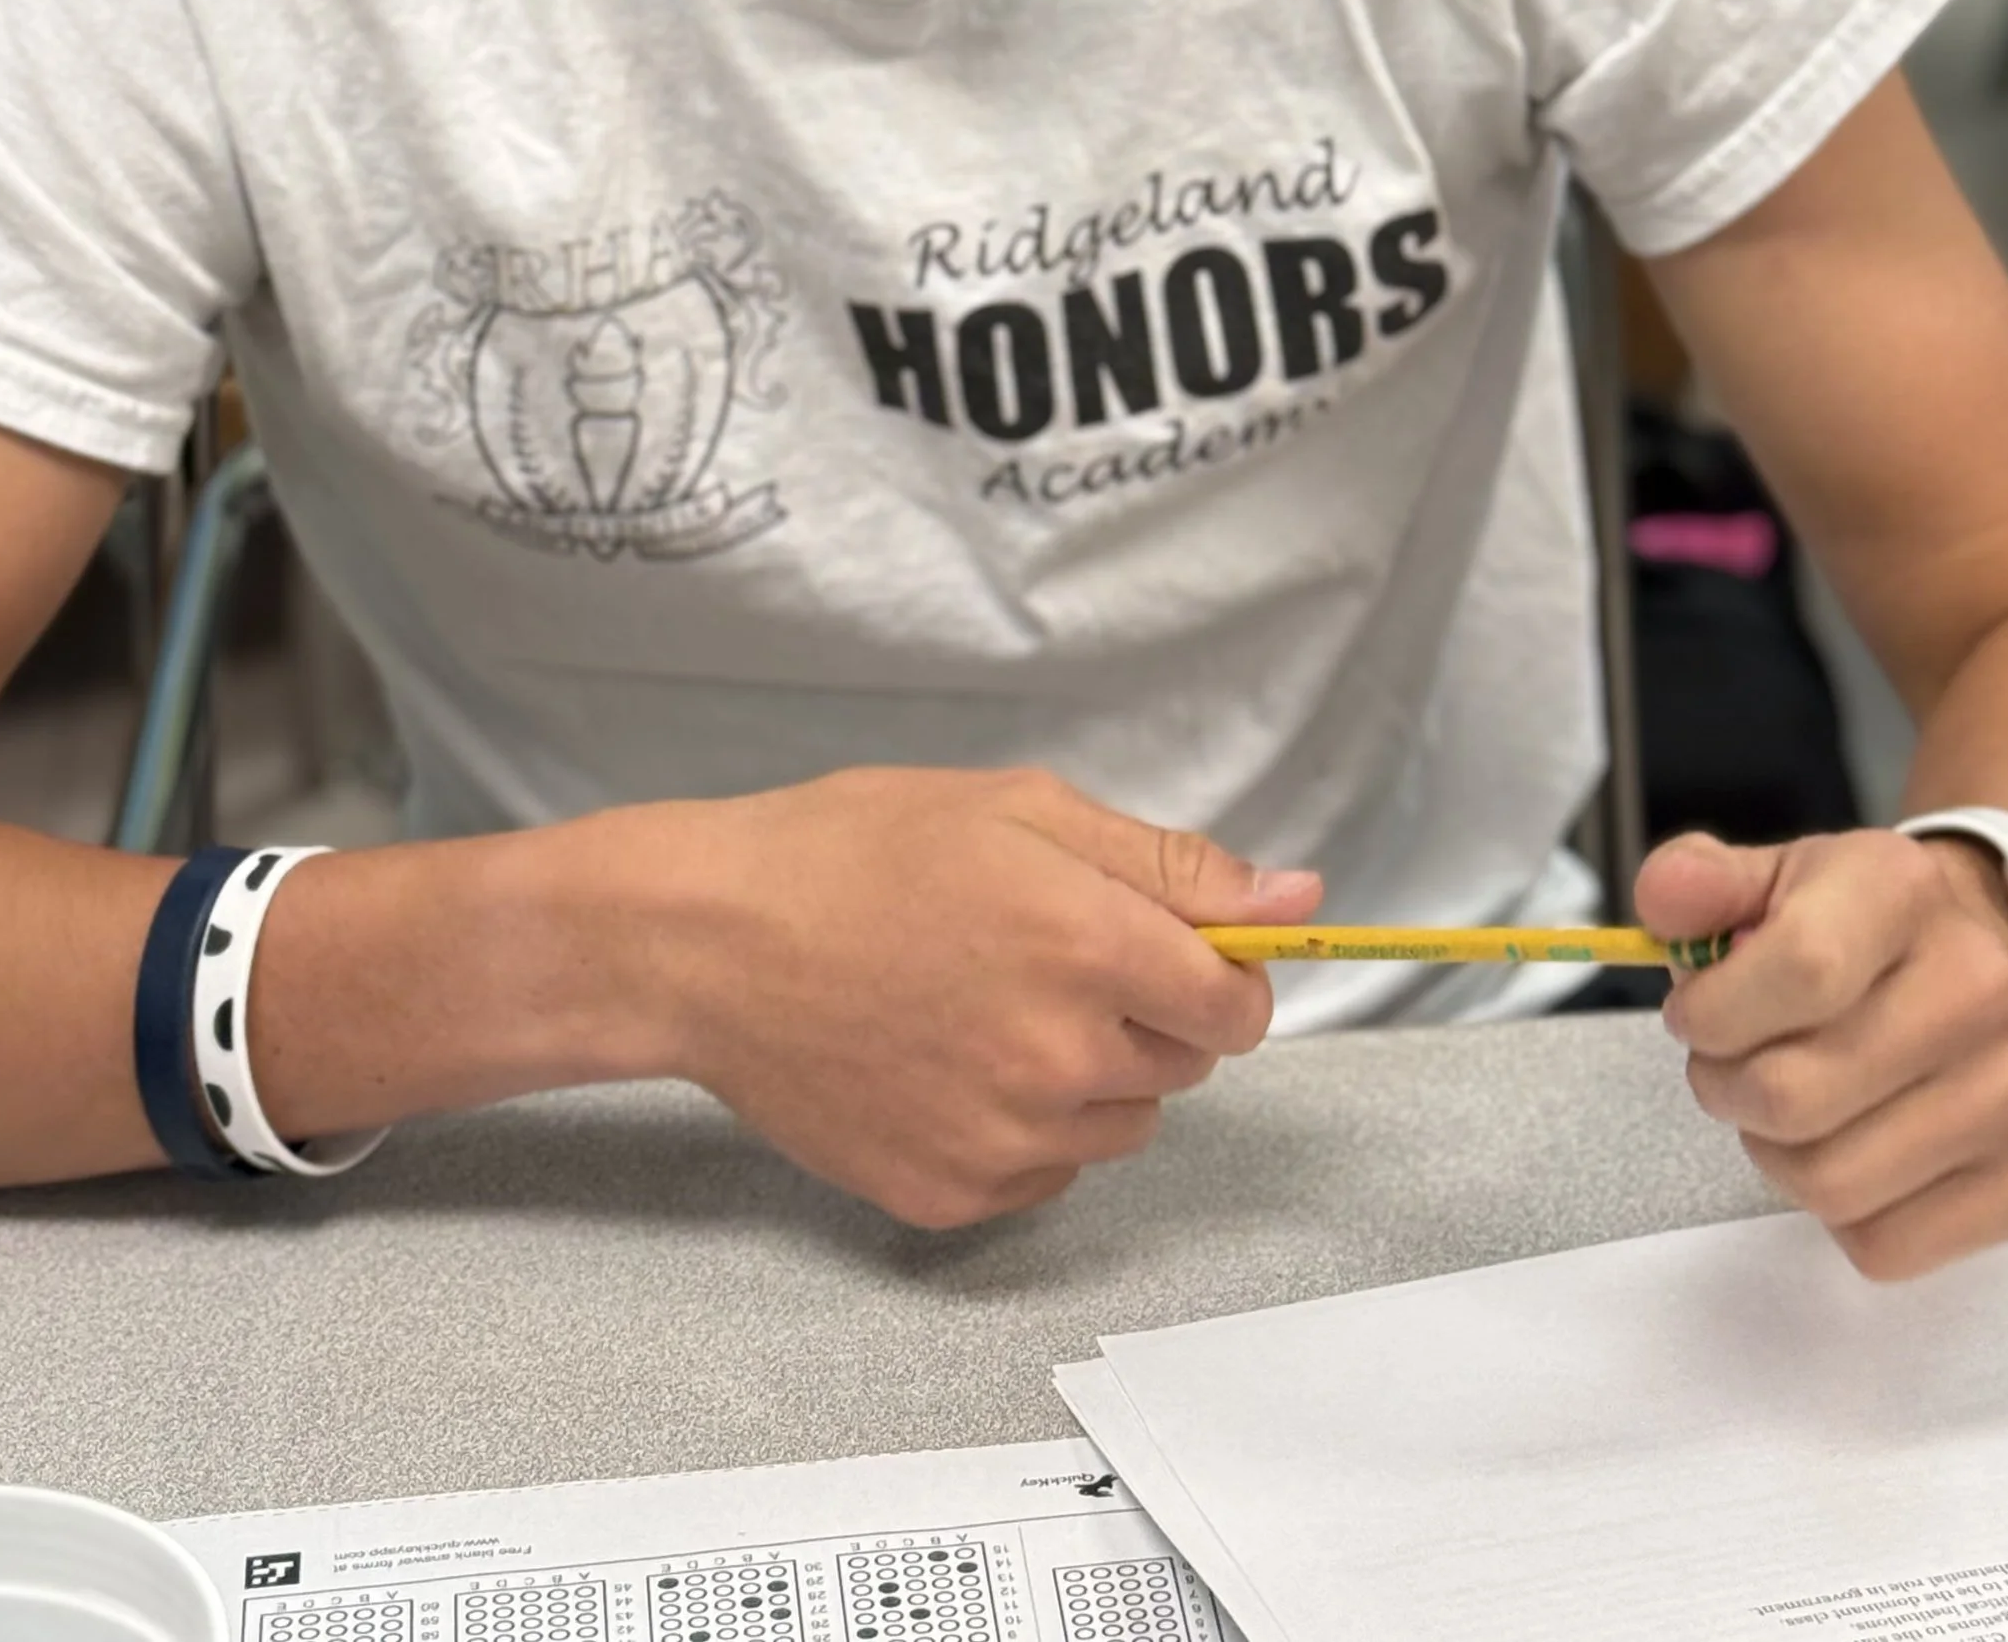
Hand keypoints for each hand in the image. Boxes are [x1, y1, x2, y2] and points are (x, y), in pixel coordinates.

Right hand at [616, 766, 1319, 1229]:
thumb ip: (1171, 863)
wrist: (710, 943)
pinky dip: (1021, 1128)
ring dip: (1088, 1075)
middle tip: (1044, 955)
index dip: (1218, 971)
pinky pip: (1045, 1175)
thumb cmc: (858, 853)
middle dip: (1143, 1012)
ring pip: (1119, 1126)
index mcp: (1093, 948)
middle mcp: (1063, 1060)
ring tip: (987, 1006)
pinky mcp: (952, 1197)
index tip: (1173, 949)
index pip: (1237, 1005)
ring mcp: (1006, 1141)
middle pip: (1182, 1065)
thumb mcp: (1023, 809)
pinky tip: (947, 1063)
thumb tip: (1298, 896)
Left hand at [1636, 827, 2007, 1281]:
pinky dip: (1841, 1217)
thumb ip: (1696, 883)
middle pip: (1797, 1095)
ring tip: (1785, 1108)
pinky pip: (1888, 1247)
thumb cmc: (1851, 934)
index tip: (1693, 1016)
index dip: (1713, 1013)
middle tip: (1728, 1070)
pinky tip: (1850, 1149)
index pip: (1799, 967)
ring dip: (1775, 1156)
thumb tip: (1664, 901)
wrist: (1972, 972)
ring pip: (1832, 1183)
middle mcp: (1979, 984)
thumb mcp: (1770, 881)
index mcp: (1902, 890)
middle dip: (1727, 1090)